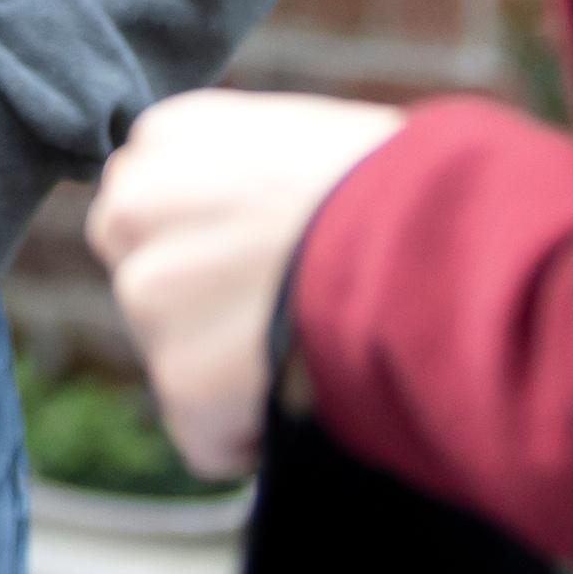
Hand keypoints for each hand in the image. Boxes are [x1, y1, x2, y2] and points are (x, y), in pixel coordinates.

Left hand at [87, 89, 409, 480]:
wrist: (435, 247)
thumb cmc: (402, 188)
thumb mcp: (306, 139)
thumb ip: (242, 174)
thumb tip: (237, 219)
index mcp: (170, 136)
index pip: (148, 204)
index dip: (210, 242)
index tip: (267, 253)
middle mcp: (137, 207)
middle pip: (146, 279)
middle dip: (199, 308)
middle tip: (284, 308)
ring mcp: (151, 296)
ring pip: (176, 359)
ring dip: (231, 372)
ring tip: (313, 340)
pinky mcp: (179, 379)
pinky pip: (204, 436)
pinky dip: (248, 436)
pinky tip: (307, 393)